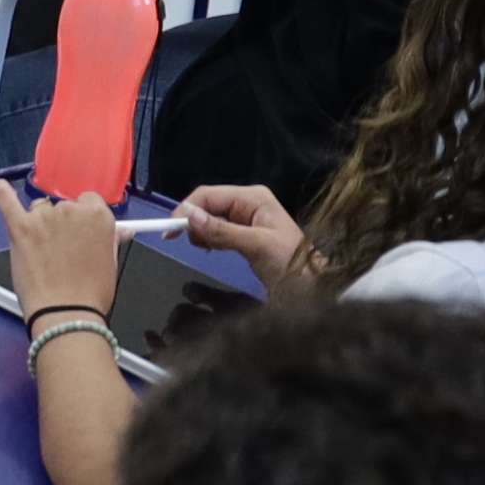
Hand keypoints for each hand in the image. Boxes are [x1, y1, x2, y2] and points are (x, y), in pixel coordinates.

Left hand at [5, 177, 125, 316]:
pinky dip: (3, 194)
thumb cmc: (90, 295)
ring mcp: (43, 218)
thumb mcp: (110, 263)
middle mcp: (70, 210)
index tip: (80, 231)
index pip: (88, 201)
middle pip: (62, 205)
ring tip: (43, 252)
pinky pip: (7, 202)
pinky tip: (1, 189)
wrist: (66, 314)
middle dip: (62, 224)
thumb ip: (110, 239)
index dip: (83, 218)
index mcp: (97, 216)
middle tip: (63, 251)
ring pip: (39, 208)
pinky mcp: (21, 228)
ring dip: (40, 223)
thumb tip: (121, 230)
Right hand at [174, 183, 303, 289]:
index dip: (186, 209)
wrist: (314, 289)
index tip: (170, 231)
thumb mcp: (255, 246)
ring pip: (211, 218)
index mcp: (253, 197)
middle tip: (182, 243)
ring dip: (201, 232)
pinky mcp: (245, 234)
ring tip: (203, 250)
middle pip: (208, 204)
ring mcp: (247, 218)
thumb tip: (188, 216)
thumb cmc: (290, 265)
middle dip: (193, 221)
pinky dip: (209, 239)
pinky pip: (218, 230)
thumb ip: (221, 231)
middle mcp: (248, 203)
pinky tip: (209, 250)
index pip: (209, 194)